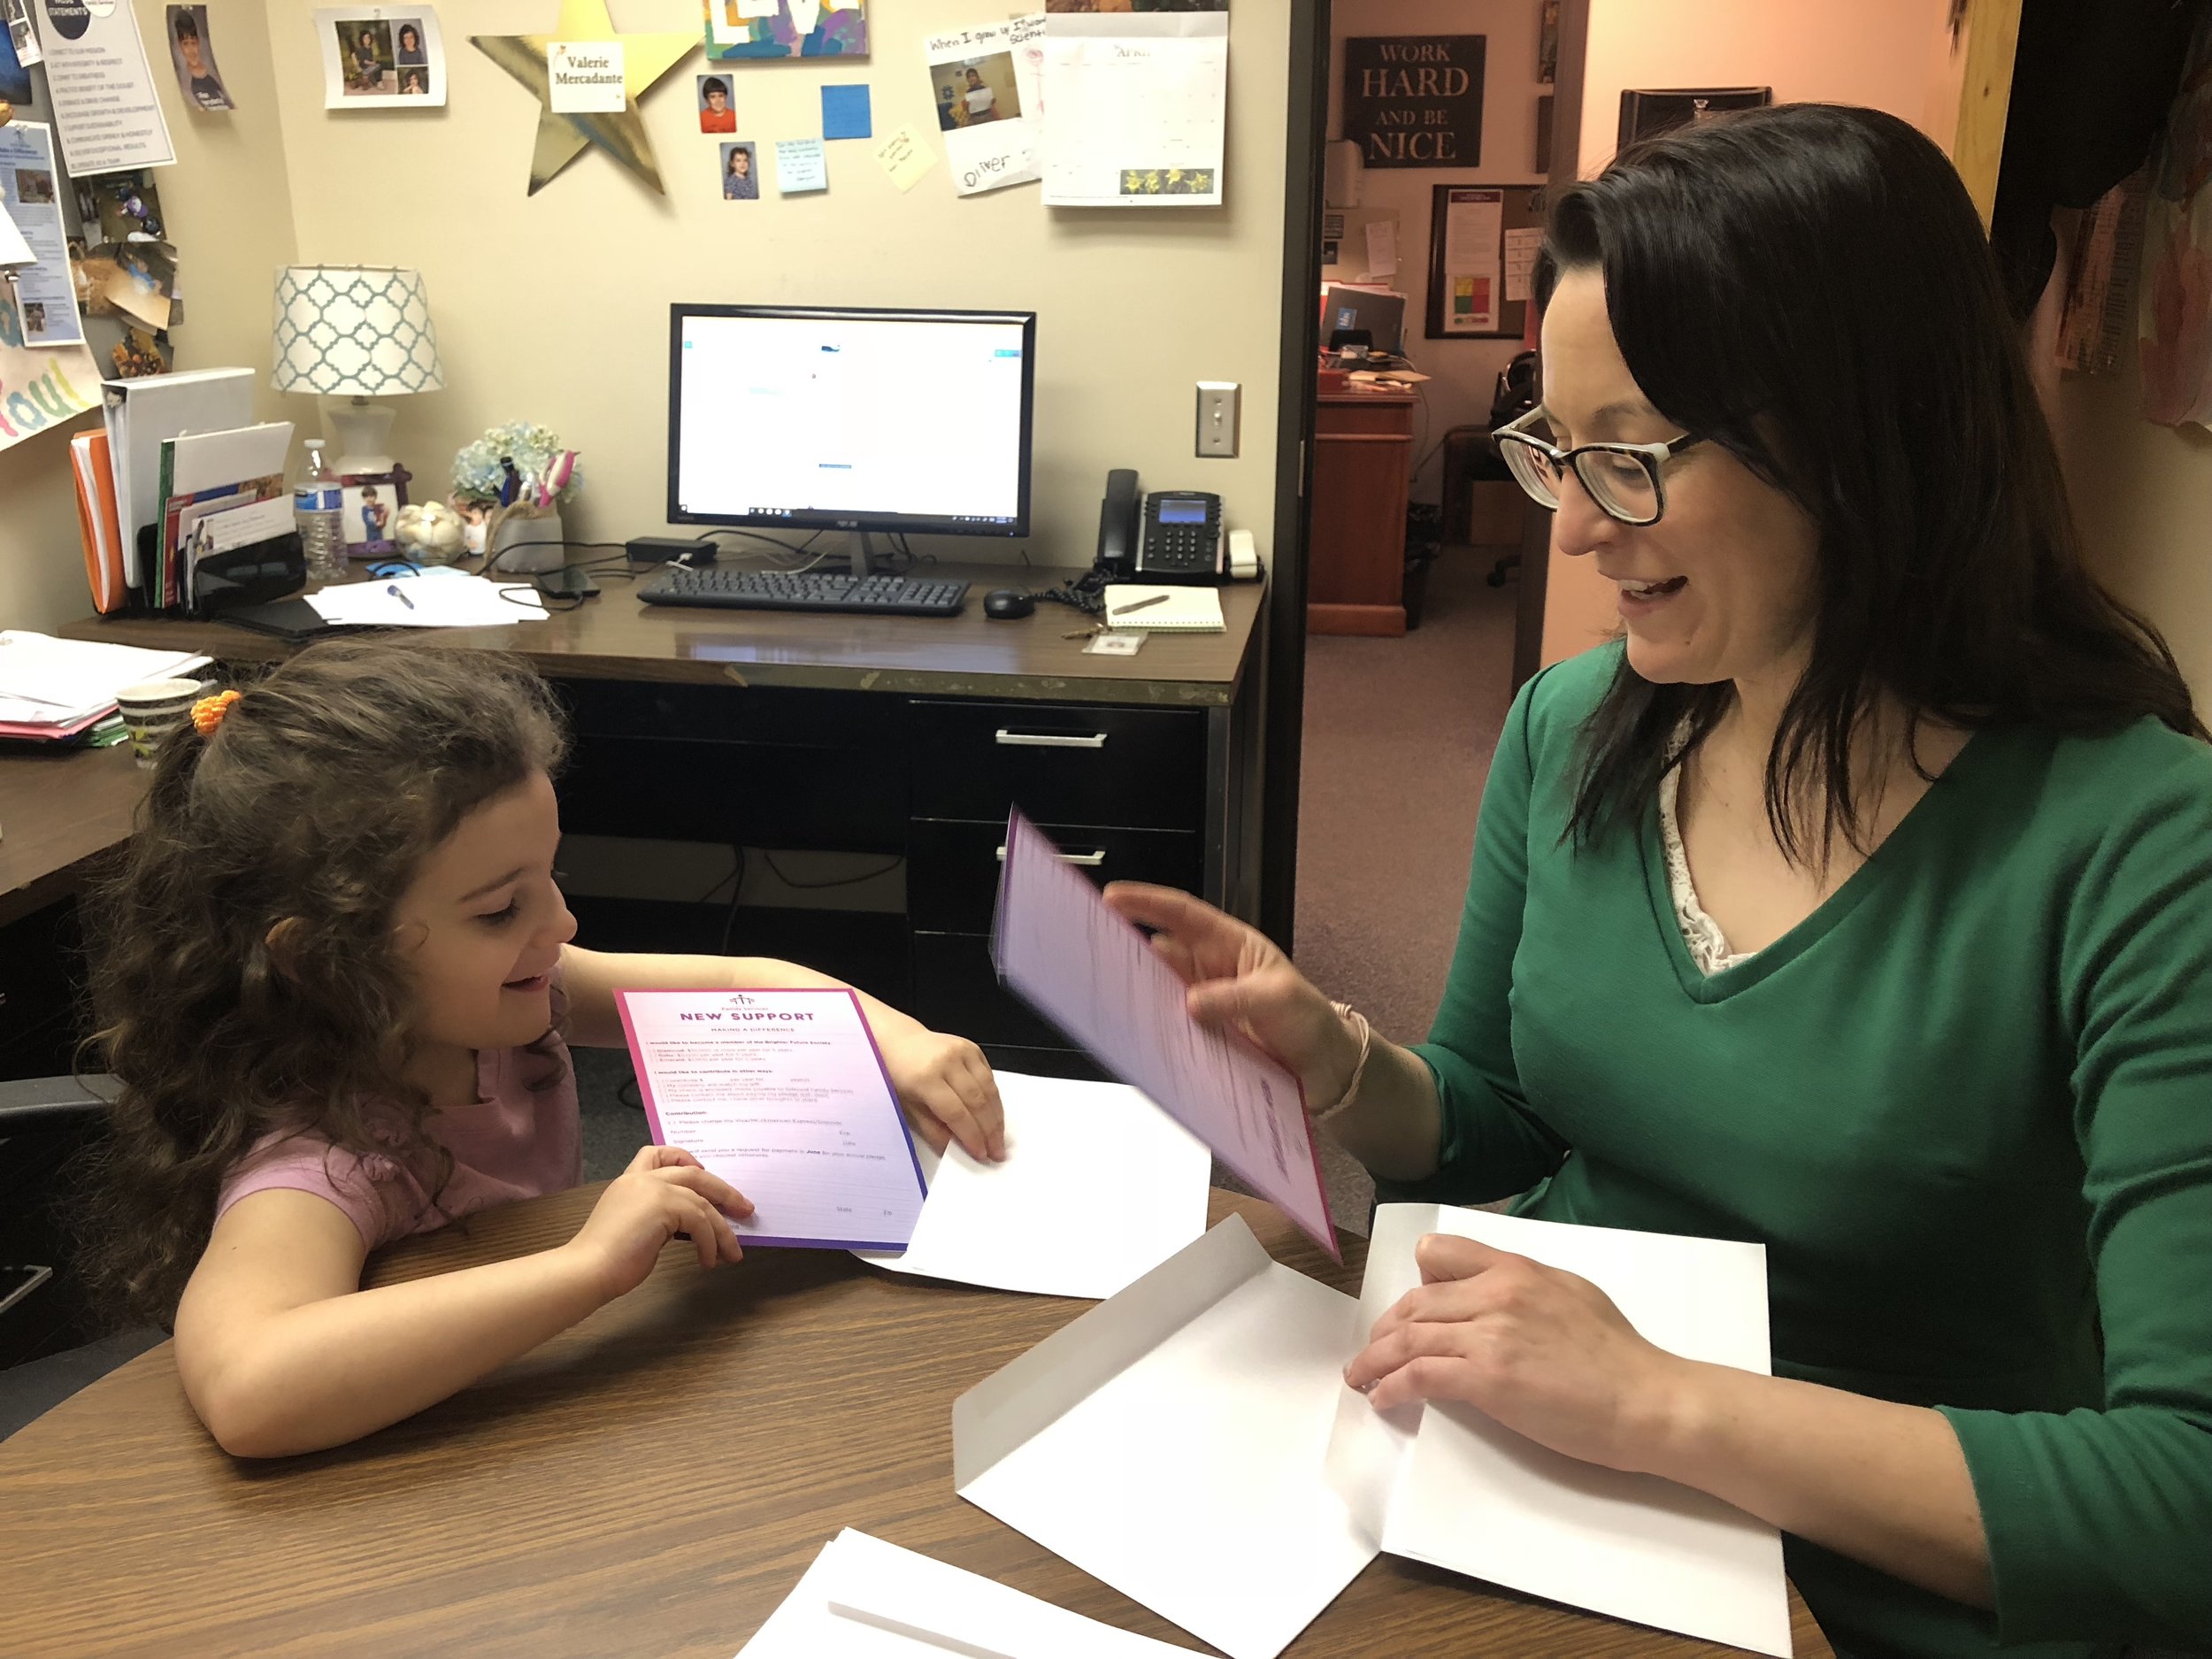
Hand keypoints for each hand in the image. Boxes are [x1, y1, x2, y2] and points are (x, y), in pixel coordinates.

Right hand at [564, 1145, 753, 1299]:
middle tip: (744, 1208)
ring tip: (733, 1253)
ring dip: (722, 1230)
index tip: (703, 1172)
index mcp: (629, 1181)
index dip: (684, 1159)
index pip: (656, 1153)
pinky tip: (707, 1262)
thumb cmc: (605, 1260)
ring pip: (702, 1202)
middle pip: (694, 1174)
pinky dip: (710, 1243)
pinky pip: (700, 1221)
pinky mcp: (663, 1206)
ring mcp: (652, 1189)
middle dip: (724, 1192)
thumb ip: (657, 1219)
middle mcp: (641, 1179)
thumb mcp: (635, 1229)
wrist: (587, 1270)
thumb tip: (687, 1227)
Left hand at [875, 1024, 1005, 1161]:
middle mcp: (948, 1062)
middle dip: (990, 1131)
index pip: (956, 1113)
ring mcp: (963, 1052)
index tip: (982, 1155)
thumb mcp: (907, 1108)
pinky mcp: (973, 1048)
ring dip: (997, 1117)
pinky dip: (994, 1098)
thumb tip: (956, 1149)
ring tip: (1000, 1138)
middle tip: (997, 1152)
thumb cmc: (896, 1077)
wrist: (898, 1041)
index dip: (972, 1137)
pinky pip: (989, 1077)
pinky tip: (994, 1115)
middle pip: (977, 1102)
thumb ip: (932, 1130)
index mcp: (926, 1079)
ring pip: (989, 1089)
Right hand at [1103, 882, 1358, 1105]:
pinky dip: (1155, 1024)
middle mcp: (1210, 969)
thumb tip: (1192, 1003)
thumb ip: (1235, 998)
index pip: (1183, 914)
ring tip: (1114, 991)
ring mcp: (1202, 1002)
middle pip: (1161, 950)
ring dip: (1140, 989)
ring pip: (1160, 988)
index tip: (1115, 897)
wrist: (1322, 1066)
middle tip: (1100, 947)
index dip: (1148, 902)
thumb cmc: (1309, 1019)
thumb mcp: (1278, 998)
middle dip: (1130, 945)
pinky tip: (1141, 1029)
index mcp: (1230, 944)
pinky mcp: (1199, 1033)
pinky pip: (1169, 1024)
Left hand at [1342, 1234, 1692, 1473]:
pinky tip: (1383, 1399)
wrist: (1645, 1399)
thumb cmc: (1618, 1355)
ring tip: (1361, 1377)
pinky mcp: (1486, 1379)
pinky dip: (1392, 1386)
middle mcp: (1496, 1293)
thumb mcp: (1570, 1293)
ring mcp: (1489, 1335)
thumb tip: (1490, 1296)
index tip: (1409, 1308)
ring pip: (1409, 1338)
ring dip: (1375, 1360)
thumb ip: (1523, 1288)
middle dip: (1385, 1329)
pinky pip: (1420, 1375)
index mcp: (1516, 1268)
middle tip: (1373, 1351)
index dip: (1418, 1281)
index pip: (1441, 1253)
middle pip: (1415, 1302)